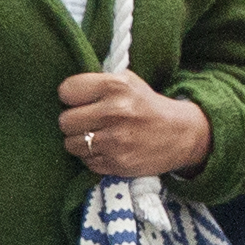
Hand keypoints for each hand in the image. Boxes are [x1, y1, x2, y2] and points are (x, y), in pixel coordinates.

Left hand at [57, 69, 212, 177]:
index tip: (78, 99)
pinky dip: (92, 157)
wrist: (180, 134)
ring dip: (79, 141)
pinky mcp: (117, 163)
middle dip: (72, 121)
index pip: (67, 90)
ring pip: (71, 144)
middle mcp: (115, 112)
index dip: (70, 96)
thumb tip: (65, 90)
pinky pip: (86, 161)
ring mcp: (116, 141)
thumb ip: (98, 81)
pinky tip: (106, 148)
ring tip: (94, 136)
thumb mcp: (128, 81)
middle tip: (85, 120)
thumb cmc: (147, 105)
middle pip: (65, 121)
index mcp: (115, 86)